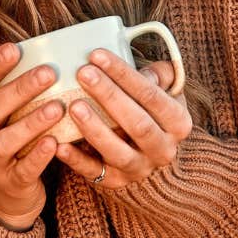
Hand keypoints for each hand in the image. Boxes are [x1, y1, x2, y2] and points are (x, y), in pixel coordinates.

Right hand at [0, 43, 66, 229]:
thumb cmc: (0, 141)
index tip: (13, 48)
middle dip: (19, 89)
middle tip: (48, 72)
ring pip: (6, 141)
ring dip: (31, 123)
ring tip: (57, 107)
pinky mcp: (10, 183)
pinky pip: (23, 170)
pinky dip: (38, 156)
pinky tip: (55, 143)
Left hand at [56, 49, 192, 189]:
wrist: (150, 154)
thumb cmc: (151, 111)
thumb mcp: (165, 91)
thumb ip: (160, 76)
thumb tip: (146, 72)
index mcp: (178, 122)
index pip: (152, 95)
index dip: (124, 74)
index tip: (96, 54)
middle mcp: (163, 149)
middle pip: (137, 123)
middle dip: (109, 96)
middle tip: (82, 73)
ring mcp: (140, 168)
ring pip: (118, 152)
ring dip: (95, 129)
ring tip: (73, 106)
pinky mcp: (116, 182)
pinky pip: (95, 173)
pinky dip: (76, 160)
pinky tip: (59, 144)